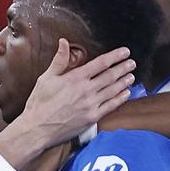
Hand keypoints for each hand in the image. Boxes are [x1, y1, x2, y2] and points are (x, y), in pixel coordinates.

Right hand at [19, 39, 134, 146]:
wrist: (37, 128)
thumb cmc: (39, 103)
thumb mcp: (46, 78)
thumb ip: (59, 60)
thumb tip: (64, 42)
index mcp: (75, 78)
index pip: (100, 63)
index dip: (115, 56)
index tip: (124, 52)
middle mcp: (86, 90)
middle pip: (110, 76)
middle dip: (123, 68)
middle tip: (132, 63)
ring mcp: (90, 104)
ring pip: (113, 90)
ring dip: (124, 82)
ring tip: (131, 76)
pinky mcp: (92, 118)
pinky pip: (110, 106)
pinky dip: (120, 98)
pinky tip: (126, 93)